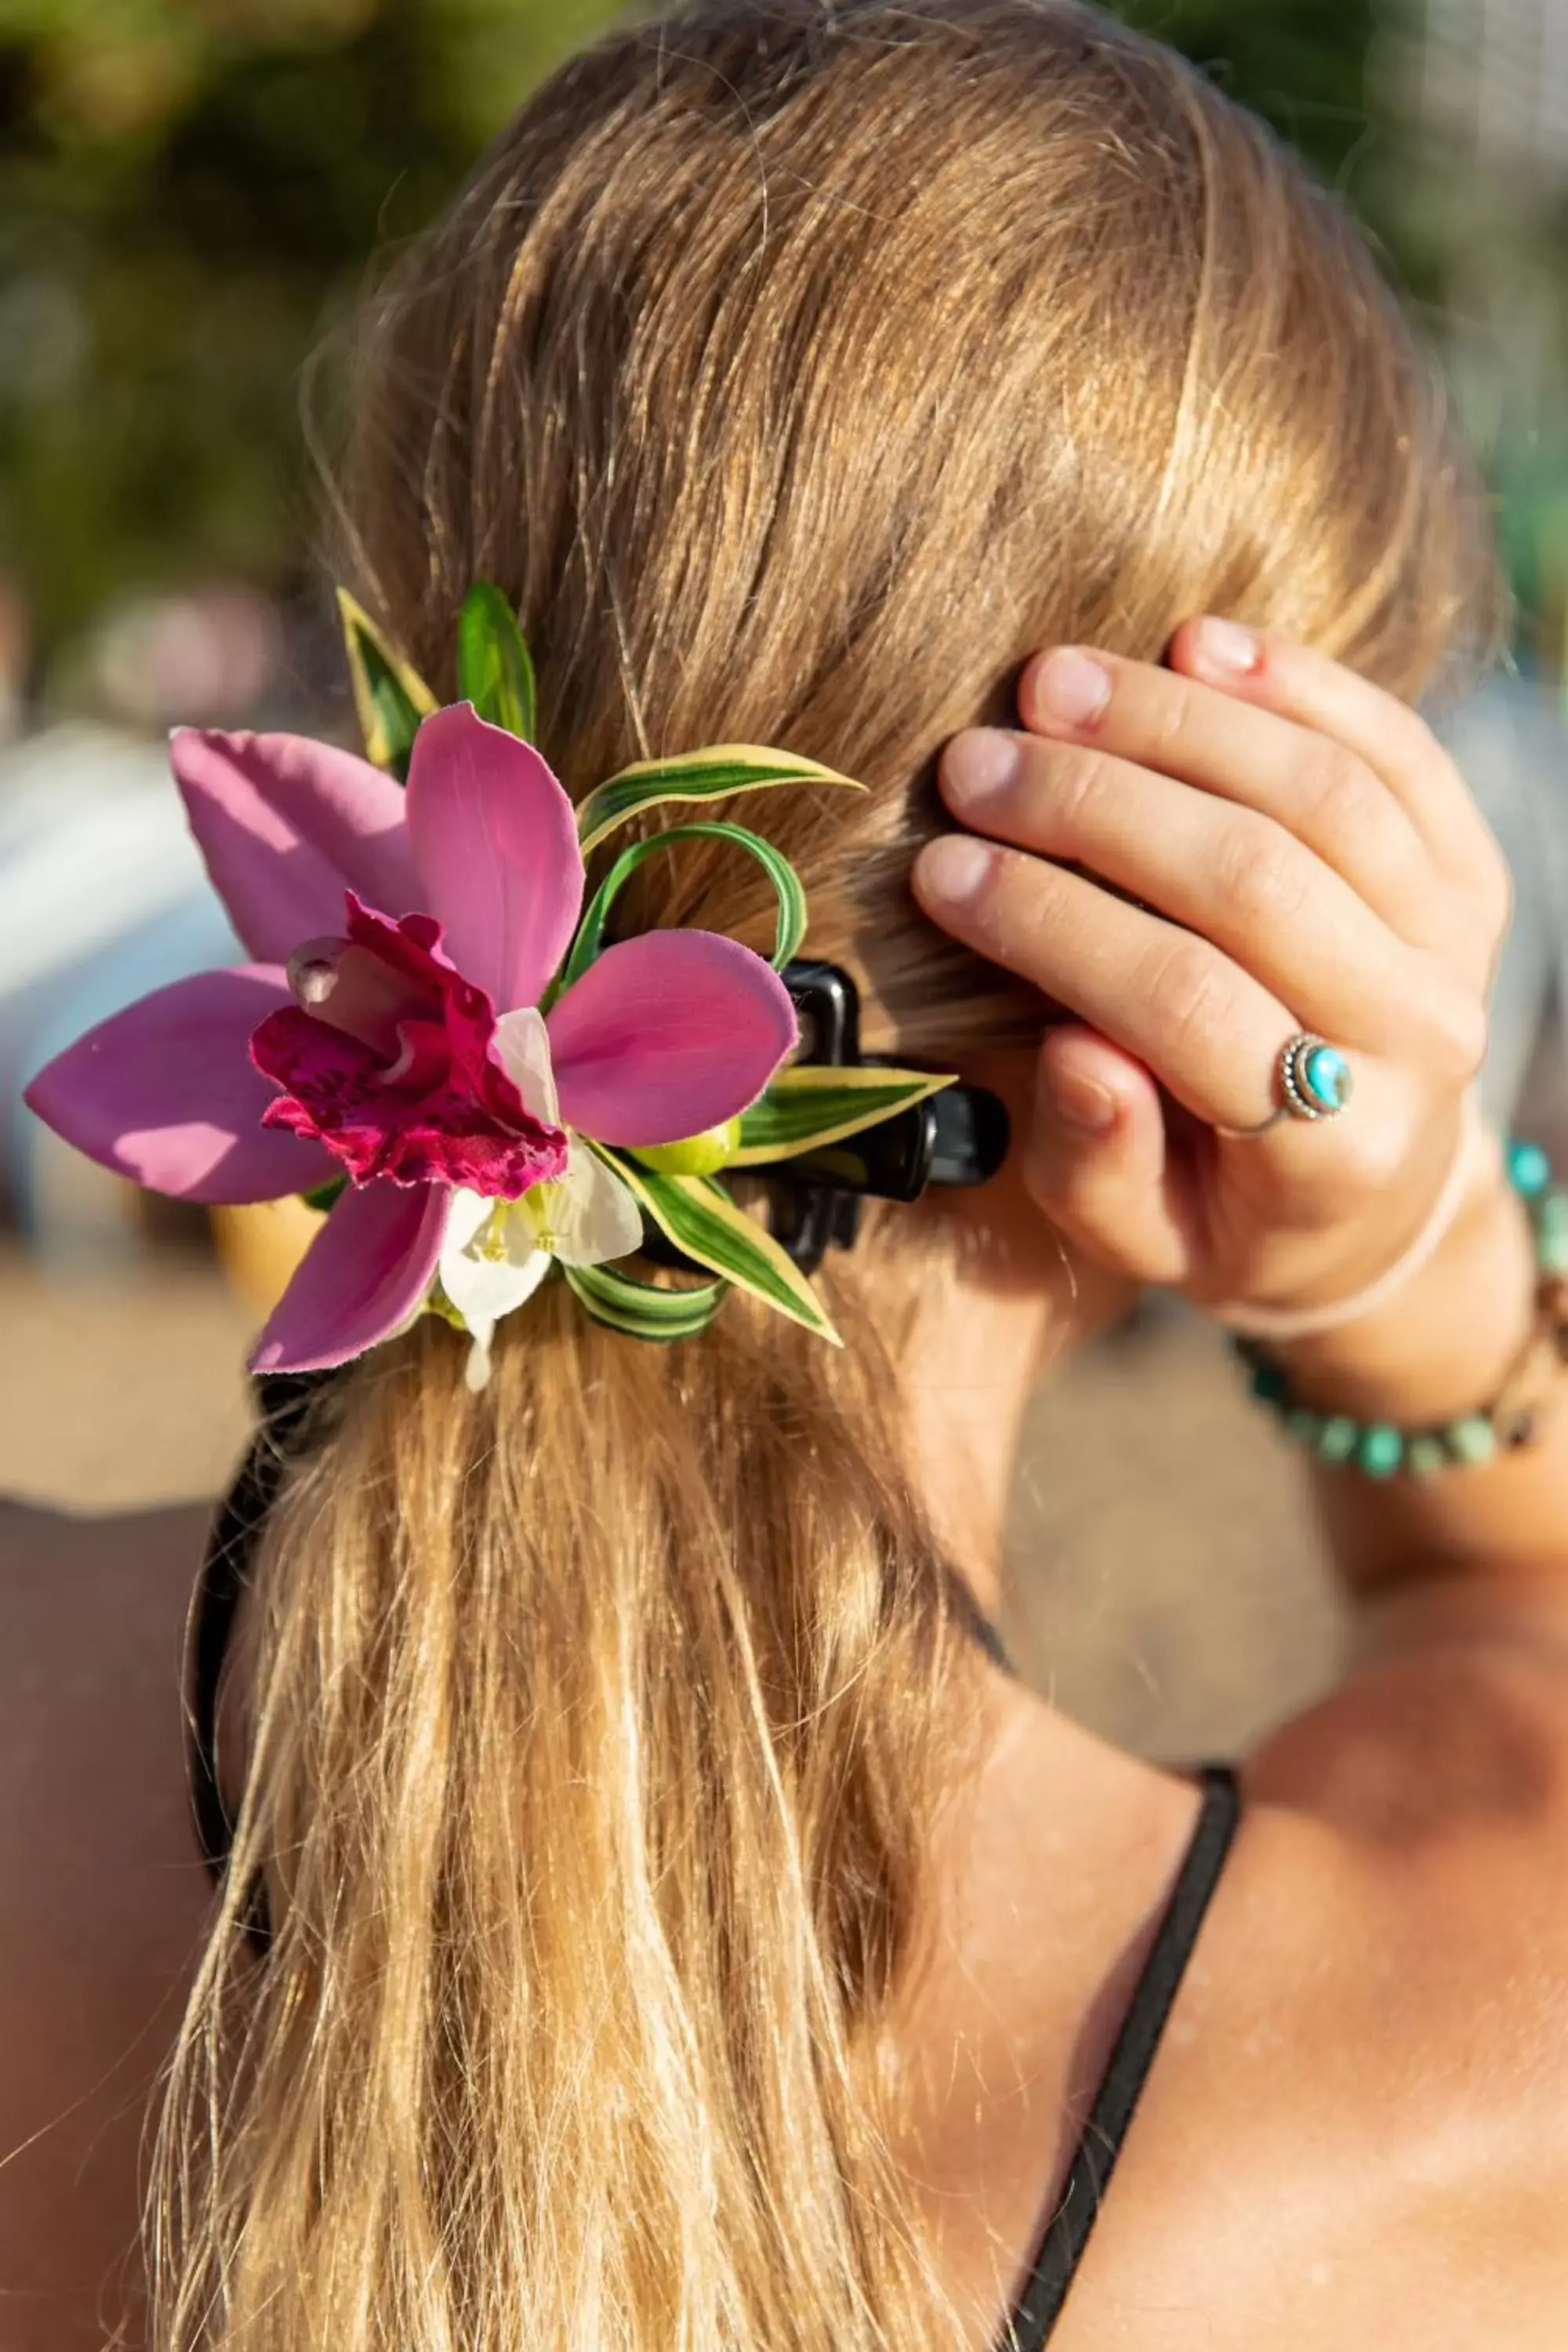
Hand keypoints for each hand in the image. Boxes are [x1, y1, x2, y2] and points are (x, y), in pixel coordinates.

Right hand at [912, 620, 1512, 1321]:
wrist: (1377, 1200)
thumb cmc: (1227, 1213)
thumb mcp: (1144, 1239)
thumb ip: (1099, 1162)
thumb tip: (1073, 1049)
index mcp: (1331, 1150)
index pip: (1182, 1002)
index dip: (1053, 924)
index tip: (941, 871)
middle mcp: (1418, 1037)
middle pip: (1251, 879)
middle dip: (1093, 808)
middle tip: (973, 765)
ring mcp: (1457, 942)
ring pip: (1320, 794)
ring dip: (1174, 722)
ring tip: (1048, 686)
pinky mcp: (1470, 869)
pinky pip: (1396, 750)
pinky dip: (1297, 683)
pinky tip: (1192, 642)